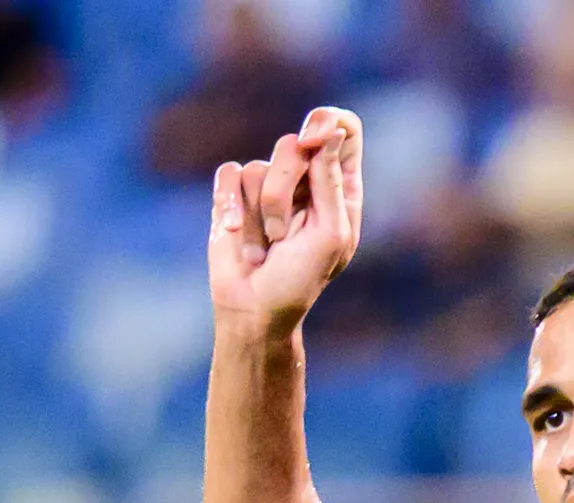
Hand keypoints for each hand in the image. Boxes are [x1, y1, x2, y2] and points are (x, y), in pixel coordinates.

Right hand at [209, 107, 364, 341]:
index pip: (343, 130)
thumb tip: (330, 129)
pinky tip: (232, 233)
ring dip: (260, 213)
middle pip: (294, 143)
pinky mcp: (234, 195)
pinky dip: (229, 207)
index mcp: (340, 188)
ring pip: (260, 166)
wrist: (255, 309)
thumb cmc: (301, 280)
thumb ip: (330, 182)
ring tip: (266, 245)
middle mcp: (306, 180)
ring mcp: (269, 185)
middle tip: (283, 232)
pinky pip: (230, 174)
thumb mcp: (330, 235)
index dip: (328, 123)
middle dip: (283, 189)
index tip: (312, 140)